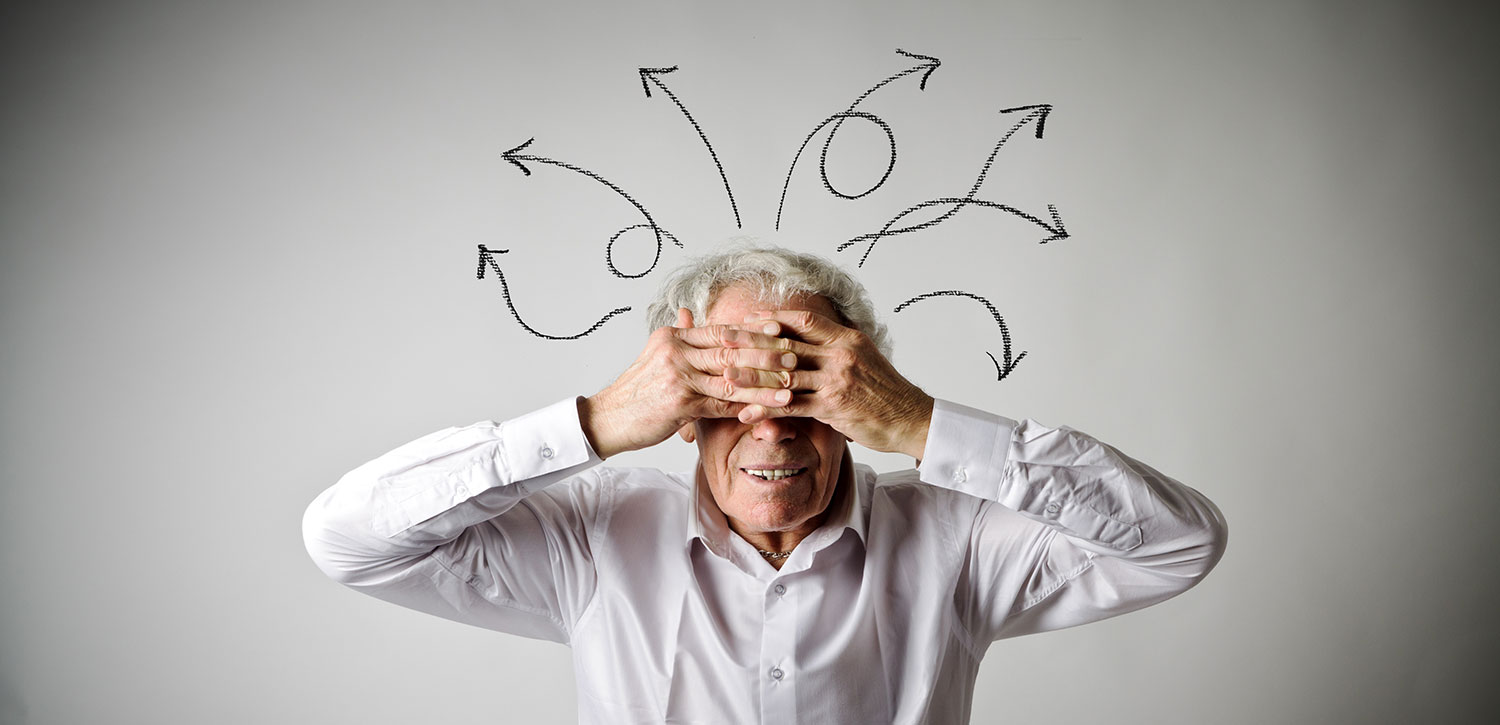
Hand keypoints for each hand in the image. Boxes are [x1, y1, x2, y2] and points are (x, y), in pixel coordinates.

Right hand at [578, 309, 798, 457]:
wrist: (608, 418)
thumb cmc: (637, 391)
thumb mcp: (656, 355)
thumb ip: (678, 336)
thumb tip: (687, 313)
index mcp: (673, 337)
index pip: (721, 329)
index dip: (752, 328)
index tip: (780, 326)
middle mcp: (675, 351)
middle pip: (730, 349)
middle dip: (765, 353)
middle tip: (794, 355)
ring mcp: (677, 376)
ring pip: (730, 377)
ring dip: (763, 382)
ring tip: (789, 386)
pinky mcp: (679, 402)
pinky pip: (721, 404)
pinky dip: (746, 407)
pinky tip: (766, 410)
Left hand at [726, 310, 932, 458]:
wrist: (910, 418)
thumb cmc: (885, 390)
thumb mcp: (864, 356)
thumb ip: (836, 345)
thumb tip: (810, 336)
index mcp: (847, 339)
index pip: (804, 320)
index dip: (773, 317)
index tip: (748, 318)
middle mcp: (840, 355)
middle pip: (787, 344)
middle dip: (752, 342)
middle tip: (723, 339)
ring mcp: (836, 381)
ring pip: (785, 375)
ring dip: (752, 377)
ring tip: (725, 377)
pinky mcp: (833, 408)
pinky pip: (792, 406)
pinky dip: (766, 409)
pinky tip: (747, 413)